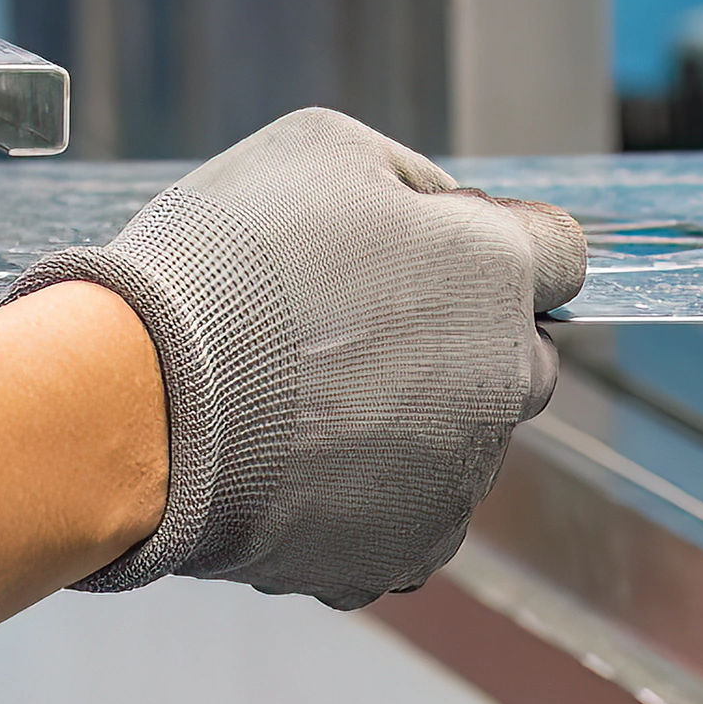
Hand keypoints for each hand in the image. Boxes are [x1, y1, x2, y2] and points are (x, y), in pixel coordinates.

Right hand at [4, 107, 585, 608]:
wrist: (144, 398)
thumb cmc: (224, 261)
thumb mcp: (323, 150)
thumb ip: (414, 183)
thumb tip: (446, 215)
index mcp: (499, 272)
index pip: (558, 256)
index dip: (493, 245)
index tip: (435, 254)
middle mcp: (504, 381)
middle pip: (512, 358)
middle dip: (454, 343)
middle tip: (344, 331)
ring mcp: (460, 480)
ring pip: (457, 447)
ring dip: (402, 426)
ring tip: (295, 405)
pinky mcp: (404, 553)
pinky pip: (405, 525)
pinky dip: (362, 503)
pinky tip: (291, 467)